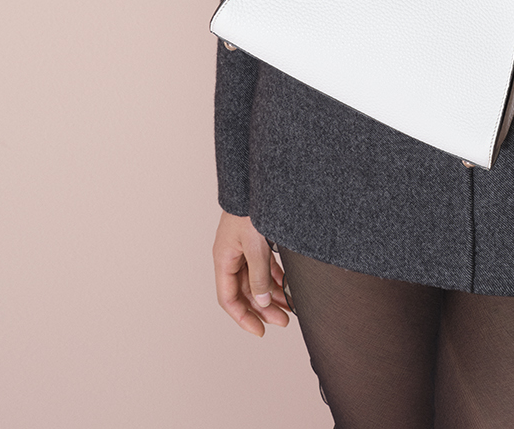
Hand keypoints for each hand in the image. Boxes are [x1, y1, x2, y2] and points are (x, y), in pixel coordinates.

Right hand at [213, 211, 292, 335]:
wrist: (254, 181)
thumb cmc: (249, 209)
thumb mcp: (255, 246)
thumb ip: (259, 276)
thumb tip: (262, 302)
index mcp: (223, 259)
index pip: (229, 299)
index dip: (243, 317)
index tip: (260, 331)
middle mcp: (231, 257)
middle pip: (245, 292)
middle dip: (263, 309)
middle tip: (283, 321)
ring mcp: (243, 250)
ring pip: (256, 281)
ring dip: (272, 295)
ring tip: (289, 308)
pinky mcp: (255, 242)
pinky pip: (264, 267)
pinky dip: (275, 278)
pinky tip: (287, 287)